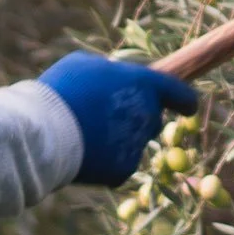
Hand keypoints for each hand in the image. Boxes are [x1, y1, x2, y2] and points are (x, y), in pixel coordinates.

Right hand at [40, 51, 200, 186]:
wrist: (45, 132)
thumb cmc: (62, 90)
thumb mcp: (86, 65)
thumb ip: (111, 72)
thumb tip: (114, 80)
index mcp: (144, 83)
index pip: (179, 92)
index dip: (184, 100)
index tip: (188, 107)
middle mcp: (148, 113)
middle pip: (151, 118)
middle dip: (135, 118)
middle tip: (104, 117)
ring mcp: (138, 143)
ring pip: (133, 142)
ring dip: (117, 139)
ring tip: (85, 134)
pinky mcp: (124, 169)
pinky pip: (119, 164)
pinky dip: (105, 162)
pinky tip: (84, 153)